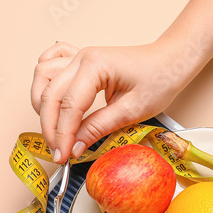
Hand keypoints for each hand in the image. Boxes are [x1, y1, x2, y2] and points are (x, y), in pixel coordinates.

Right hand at [31, 40, 197, 162]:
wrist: (170, 61)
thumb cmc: (159, 79)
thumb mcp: (132, 111)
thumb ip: (99, 128)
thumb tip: (75, 147)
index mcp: (95, 66)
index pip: (69, 106)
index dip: (62, 135)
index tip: (62, 156)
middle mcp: (81, 57)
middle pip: (50, 95)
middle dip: (50, 128)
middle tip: (58, 152)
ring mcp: (78, 56)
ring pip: (42, 78)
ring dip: (42, 105)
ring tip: (54, 130)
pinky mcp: (79, 60)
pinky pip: (49, 64)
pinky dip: (44, 81)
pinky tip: (49, 97)